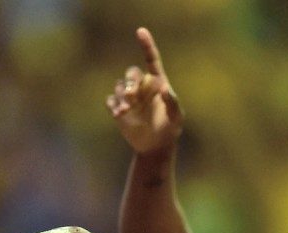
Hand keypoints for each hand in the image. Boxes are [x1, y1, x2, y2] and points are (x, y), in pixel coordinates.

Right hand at [106, 26, 183, 153]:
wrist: (155, 147)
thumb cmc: (170, 130)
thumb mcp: (177, 117)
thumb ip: (173, 102)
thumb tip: (165, 88)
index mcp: (157, 83)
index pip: (152, 60)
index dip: (146, 45)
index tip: (140, 31)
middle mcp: (142, 87)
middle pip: (131, 73)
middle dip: (131, 82)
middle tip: (132, 97)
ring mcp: (129, 98)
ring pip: (119, 86)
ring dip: (122, 96)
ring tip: (127, 110)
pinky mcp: (118, 109)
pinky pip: (111, 100)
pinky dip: (113, 105)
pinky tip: (120, 115)